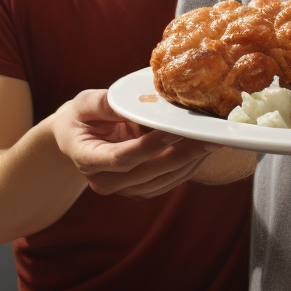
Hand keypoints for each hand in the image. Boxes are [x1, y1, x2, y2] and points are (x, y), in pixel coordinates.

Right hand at [51, 89, 221, 197]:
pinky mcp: (139, 189)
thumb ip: (105, 103)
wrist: (76, 138)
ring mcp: (123, 189)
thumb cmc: (81, 116)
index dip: (150, 146)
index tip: (175, 129)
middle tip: (208, 136)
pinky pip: (167, 182)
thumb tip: (134, 100)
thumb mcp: (85, 103)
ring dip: (190, 162)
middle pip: (149, 172)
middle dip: (182, 154)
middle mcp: (105, 182)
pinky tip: (204, 149)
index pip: (123, 157)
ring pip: (162, 180)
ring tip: (213, 140)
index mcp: (88, 159)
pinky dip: (188, 167)